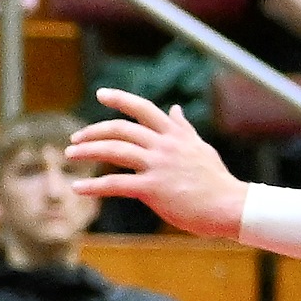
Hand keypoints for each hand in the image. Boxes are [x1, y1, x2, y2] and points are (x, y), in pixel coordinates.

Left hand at [68, 89, 249, 238]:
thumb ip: (183, 128)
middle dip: (94, 131)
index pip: (144, 109)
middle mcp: (165, 145)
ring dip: (88, 151)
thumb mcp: (200, 148)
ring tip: (70, 155)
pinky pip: (116, 184)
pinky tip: (77, 188)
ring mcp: (158, 165)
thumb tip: (175, 109)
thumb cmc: (215, 181)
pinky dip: (94, 186)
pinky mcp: (153, 189)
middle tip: (75, 138)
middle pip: (122, 128)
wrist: (230, 206)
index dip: (121, 99)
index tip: (101, 93)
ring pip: (115, 150)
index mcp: (175, 134)